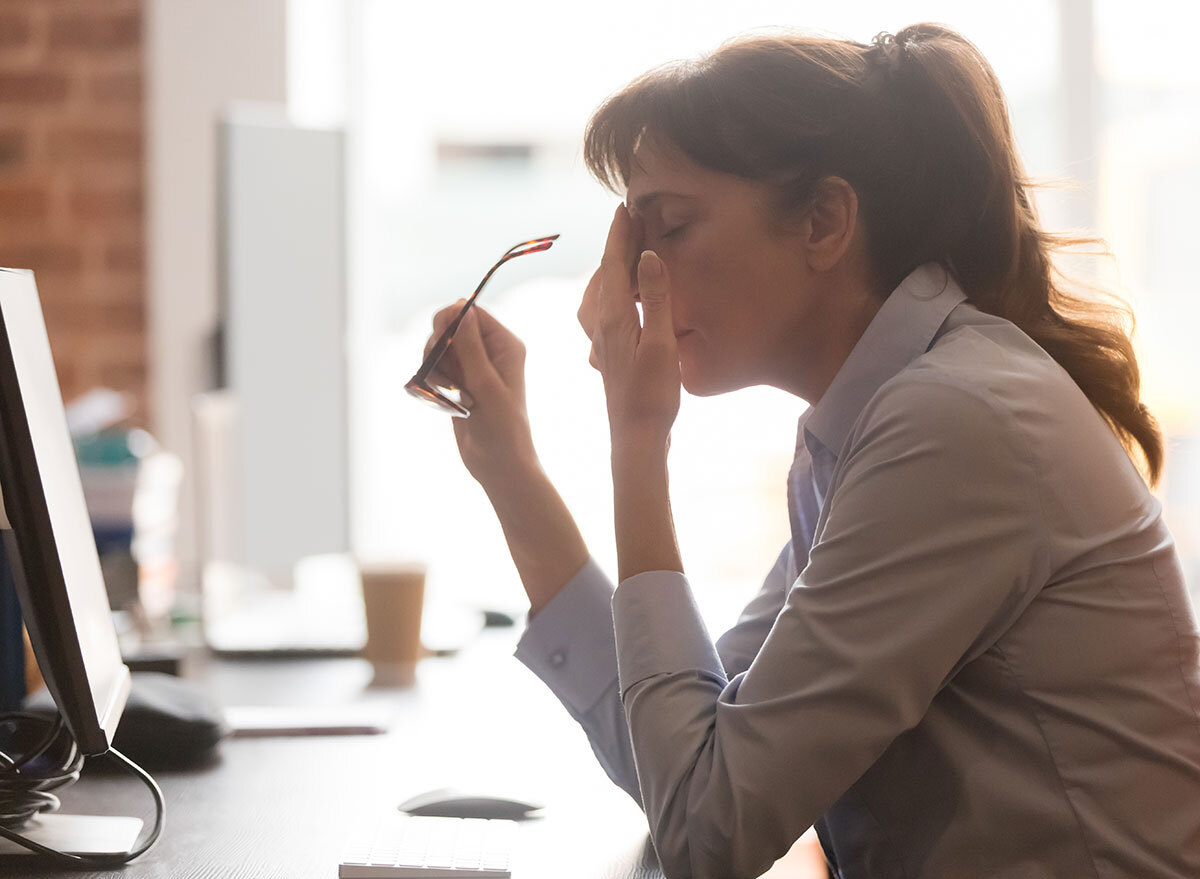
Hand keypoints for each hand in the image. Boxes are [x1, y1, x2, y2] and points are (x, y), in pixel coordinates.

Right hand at [423, 303, 537, 490]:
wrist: (498, 465)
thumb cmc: (502, 428)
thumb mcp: (486, 385)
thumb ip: (471, 347)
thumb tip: (461, 309)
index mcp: (505, 346)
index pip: (472, 314)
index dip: (451, 319)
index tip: (439, 337)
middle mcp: (490, 352)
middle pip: (450, 327)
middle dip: (439, 346)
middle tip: (442, 371)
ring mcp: (473, 368)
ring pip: (440, 349)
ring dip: (435, 366)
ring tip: (447, 391)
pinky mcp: (459, 384)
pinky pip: (436, 368)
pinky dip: (433, 380)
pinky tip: (443, 398)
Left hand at [578, 204, 680, 450]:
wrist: (635, 437)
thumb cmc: (652, 396)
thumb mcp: (661, 345)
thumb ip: (656, 299)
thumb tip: (648, 256)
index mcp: (613, 317)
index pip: (614, 264)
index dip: (620, 234)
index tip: (625, 206)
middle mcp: (600, 325)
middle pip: (604, 274)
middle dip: (616, 245)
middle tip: (632, 220)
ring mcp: (601, 340)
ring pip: (599, 292)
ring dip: (612, 268)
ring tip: (628, 251)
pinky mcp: (607, 352)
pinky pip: (602, 310)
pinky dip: (611, 291)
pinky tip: (621, 298)